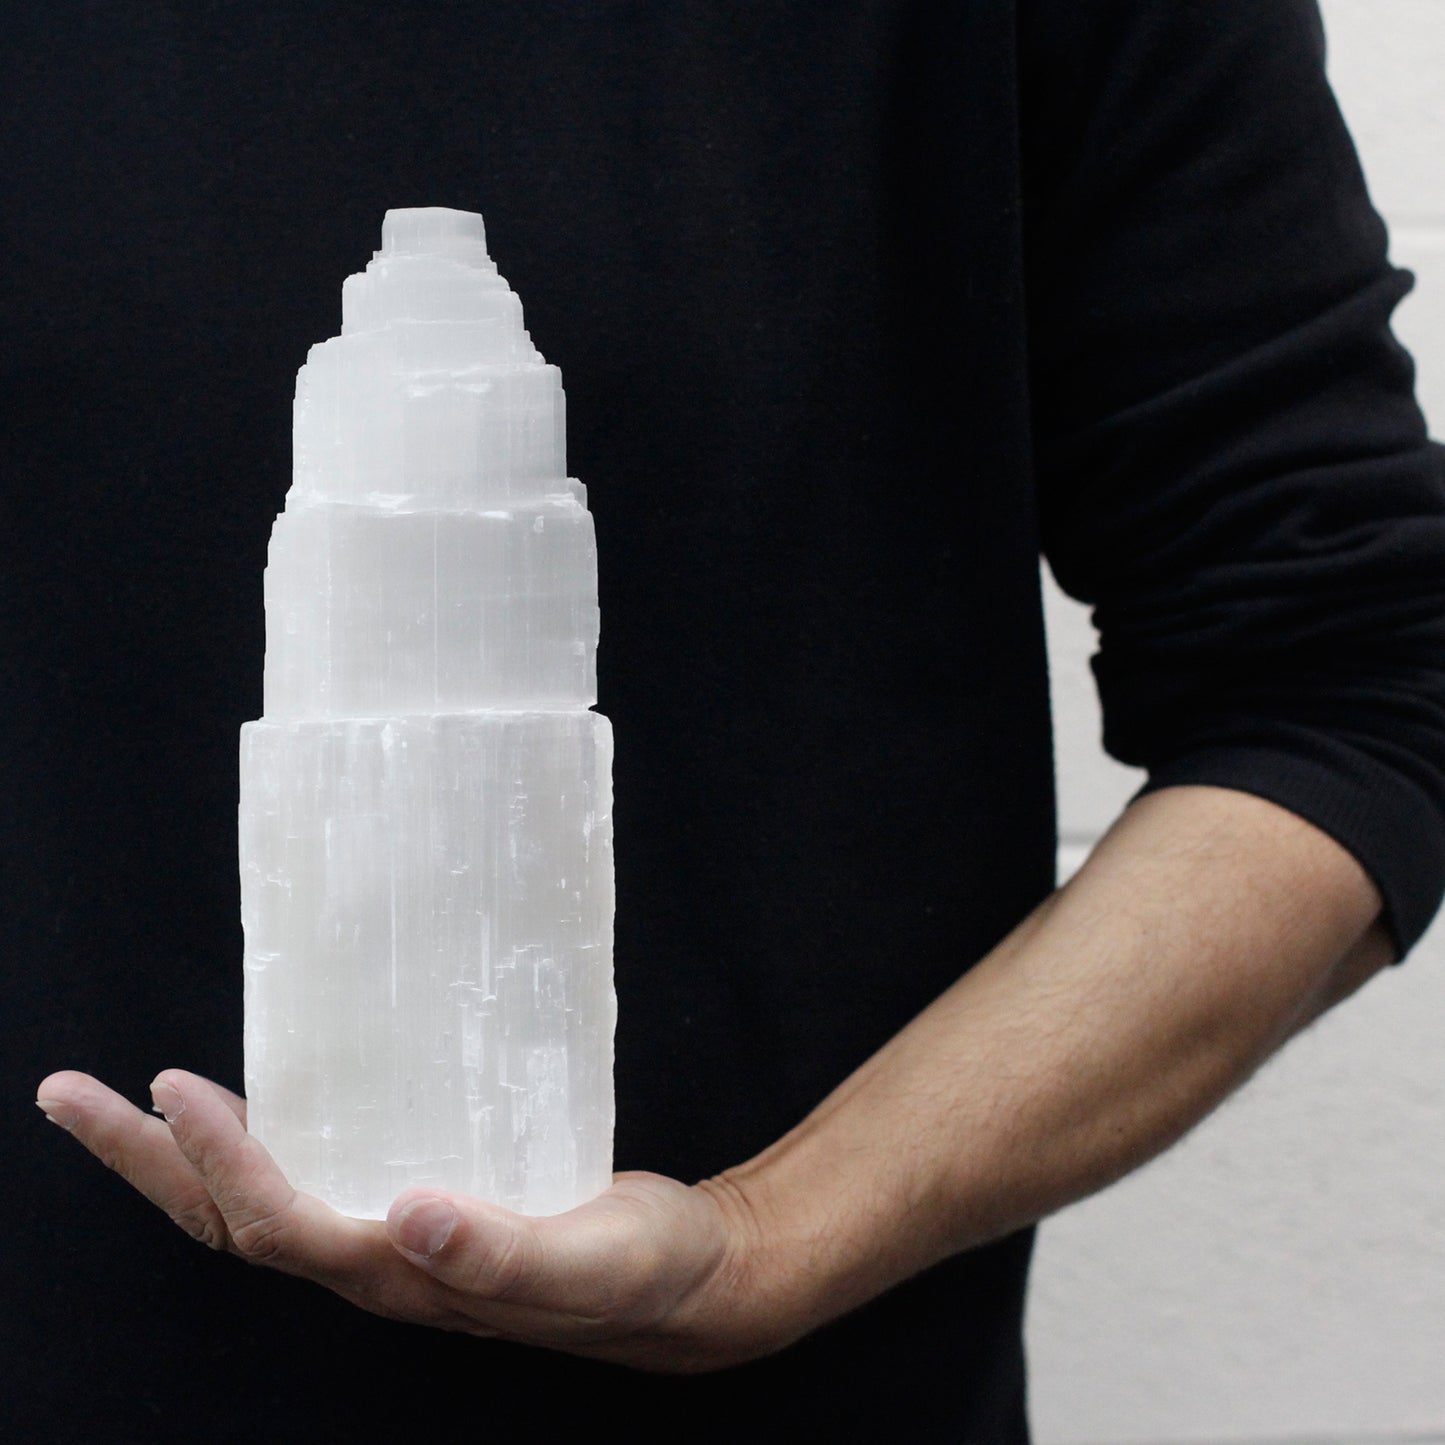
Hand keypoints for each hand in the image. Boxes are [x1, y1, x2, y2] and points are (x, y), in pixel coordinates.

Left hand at [34, 1069, 777, 1372]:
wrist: (683, 1280)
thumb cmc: (639, 1270)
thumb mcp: (587, 1258)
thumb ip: (502, 1251)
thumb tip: (408, 1213)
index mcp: (405, 1278)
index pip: (282, 1226)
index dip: (223, 1164)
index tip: (175, 1089)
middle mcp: (379, 1261)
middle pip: (233, 1222)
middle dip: (145, 1164)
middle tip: (68, 1095)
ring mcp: (394, 1237)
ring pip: (262, 1201)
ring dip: (182, 1157)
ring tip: (128, 1100)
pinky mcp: (421, 1206)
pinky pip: (316, 1174)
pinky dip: (260, 1143)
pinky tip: (259, 1105)